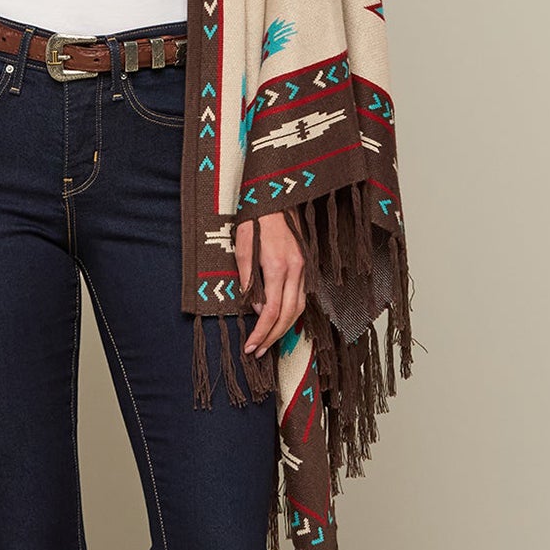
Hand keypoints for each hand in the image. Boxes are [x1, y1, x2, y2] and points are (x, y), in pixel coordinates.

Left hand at [235, 210, 305, 355]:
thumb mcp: (242, 248)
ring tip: (269, 342)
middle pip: (289, 316)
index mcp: (278, 267)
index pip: (271, 312)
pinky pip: (303, 296)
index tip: (250, 347)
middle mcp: (296, 270)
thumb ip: (249, 281)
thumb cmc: (254, 219)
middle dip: (273, 337)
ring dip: (285, 329)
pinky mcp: (306, 265)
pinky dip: (293, 313)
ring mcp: (304, 268)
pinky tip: (281, 321)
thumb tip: (255, 309)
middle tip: (258, 352)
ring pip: (300, 308)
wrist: (275, 197)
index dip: (261, 333)